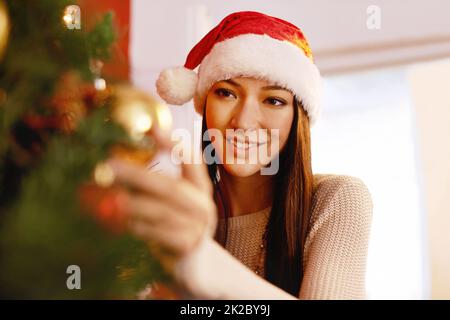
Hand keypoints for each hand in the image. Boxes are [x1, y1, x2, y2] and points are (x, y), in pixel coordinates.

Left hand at [107, 128, 217, 271]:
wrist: (197, 265)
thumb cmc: (178, 227)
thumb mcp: (173, 203)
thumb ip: (156, 183)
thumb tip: (121, 161)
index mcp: (201, 188)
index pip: (192, 160)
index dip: (174, 144)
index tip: (152, 129)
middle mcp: (203, 204)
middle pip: (170, 187)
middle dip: (138, 175)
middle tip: (109, 166)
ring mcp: (198, 226)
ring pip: (162, 211)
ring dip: (132, 203)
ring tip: (109, 197)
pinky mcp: (188, 246)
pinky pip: (160, 234)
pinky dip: (140, 227)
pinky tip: (123, 223)